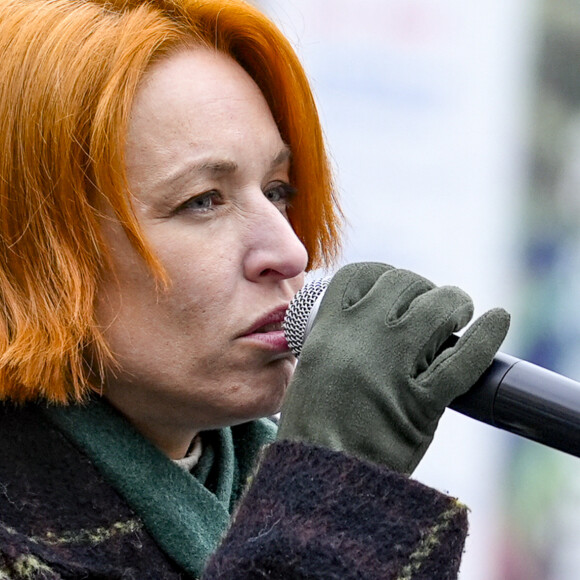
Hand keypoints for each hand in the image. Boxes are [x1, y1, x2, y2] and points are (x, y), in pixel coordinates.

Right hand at [277, 262, 509, 473]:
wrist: (321, 479)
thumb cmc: (313, 428)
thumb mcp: (311, 369)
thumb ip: (335, 339)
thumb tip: (370, 318)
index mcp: (327, 330)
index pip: (360, 274)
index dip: (383, 274)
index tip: (395, 285)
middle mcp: (360, 338)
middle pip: (403, 283)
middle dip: (421, 288)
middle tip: (430, 304)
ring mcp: (392, 366)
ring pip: (437, 308)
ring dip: (453, 303)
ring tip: (458, 312)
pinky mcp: (422, 402)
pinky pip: (464, 359)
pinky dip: (487, 336)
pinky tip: (496, 320)